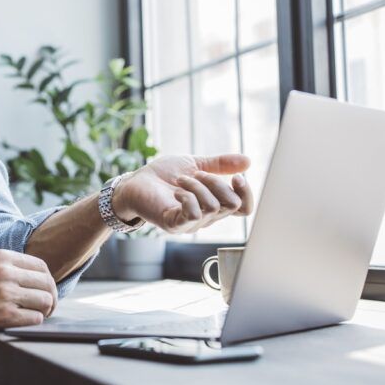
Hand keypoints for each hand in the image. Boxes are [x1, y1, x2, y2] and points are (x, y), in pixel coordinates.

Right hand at [0, 249, 57, 343]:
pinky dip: (35, 321)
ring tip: (39, 314)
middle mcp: (5, 273)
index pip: (40, 265)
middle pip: (46, 283)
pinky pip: (35, 318)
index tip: (45, 289)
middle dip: (51, 296)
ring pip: (45, 300)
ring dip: (45, 310)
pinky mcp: (4, 315)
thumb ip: (9, 266)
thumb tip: (38, 275)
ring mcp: (5, 294)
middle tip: (48, 306)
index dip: (48, 279)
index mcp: (1, 257)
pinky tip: (26, 321)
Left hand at [114, 154, 253, 233]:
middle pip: (232, 204)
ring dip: (198, 186)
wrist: (136, 181)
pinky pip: (194, 215)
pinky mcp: (175, 224)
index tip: (237, 176)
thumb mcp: (196, 164)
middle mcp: (207, 217)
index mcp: (214, 203)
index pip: (243, 208)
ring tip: (180, 179)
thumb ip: (220, 164)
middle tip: (197, 173)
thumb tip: (248, 161)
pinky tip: (176, 191)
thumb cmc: (164, 175)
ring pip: (214, 207)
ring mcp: (191, 223)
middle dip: (218, 182)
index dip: (246, 193)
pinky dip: (188, 197)